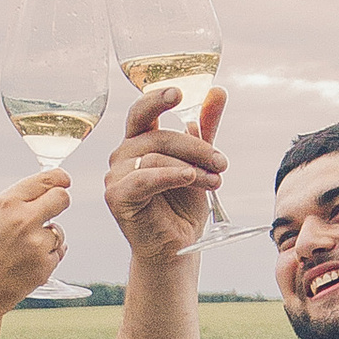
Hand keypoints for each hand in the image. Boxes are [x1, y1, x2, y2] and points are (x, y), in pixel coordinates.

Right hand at [0, 173, 69, 325]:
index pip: (47, 179)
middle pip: (62, 198)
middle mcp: (24, 220)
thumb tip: (39, 194)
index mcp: (6, 203)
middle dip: (59, 202)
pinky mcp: (45, 265)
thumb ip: (12, 204)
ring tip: (22, 249)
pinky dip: (46, 256)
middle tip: (50, 211)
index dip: (58, 179)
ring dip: (48, 236)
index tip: (62, 181)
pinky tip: (25, 263)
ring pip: (59, 230)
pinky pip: (57, 252)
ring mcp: (37, 244)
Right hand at [104, 83, 229, 264]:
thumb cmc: (183, 206)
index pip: (143, 110)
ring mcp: (116, 175)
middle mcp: (123, 155)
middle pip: (158, 135)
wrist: (177, 247)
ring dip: (192, 167)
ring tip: (215, 182)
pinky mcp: (117, 196)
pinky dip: (170, 175)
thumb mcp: (200, 162)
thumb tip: (217, 91)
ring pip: (155, 156)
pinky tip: (190, 178)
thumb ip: (206, 128)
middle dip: (196, 147)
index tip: (178, 92)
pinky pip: (145, 177)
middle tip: (222, 162)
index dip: (158, 98)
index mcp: (140, 142)